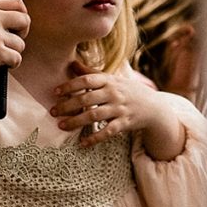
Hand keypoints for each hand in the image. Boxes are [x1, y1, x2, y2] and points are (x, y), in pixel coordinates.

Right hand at [0, 0, 29, 101]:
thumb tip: (13, 18)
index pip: (16, 2)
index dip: (22, 13)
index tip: (18, 25)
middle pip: (24, 20)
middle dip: (23, 33)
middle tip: (13, 41)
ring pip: (20, 44)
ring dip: (12, 52)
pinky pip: (17, 59)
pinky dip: (11, 64)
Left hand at [52, 60, 168, 147]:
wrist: (154, 107)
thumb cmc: (127, 91)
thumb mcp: (112, 79)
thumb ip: (91, 73)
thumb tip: (71, 63)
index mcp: (109, 81)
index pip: (87, 80)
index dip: (70, 85)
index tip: (55, 92)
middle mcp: (114, 93)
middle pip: (87, 98)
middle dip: (68, 105)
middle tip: (53, 112)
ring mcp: (120, 109)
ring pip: (95, 116)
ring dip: (76, 122)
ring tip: (61, 126)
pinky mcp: (124, 123)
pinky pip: (108, 132)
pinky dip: (95, 138)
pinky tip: (83, 143)